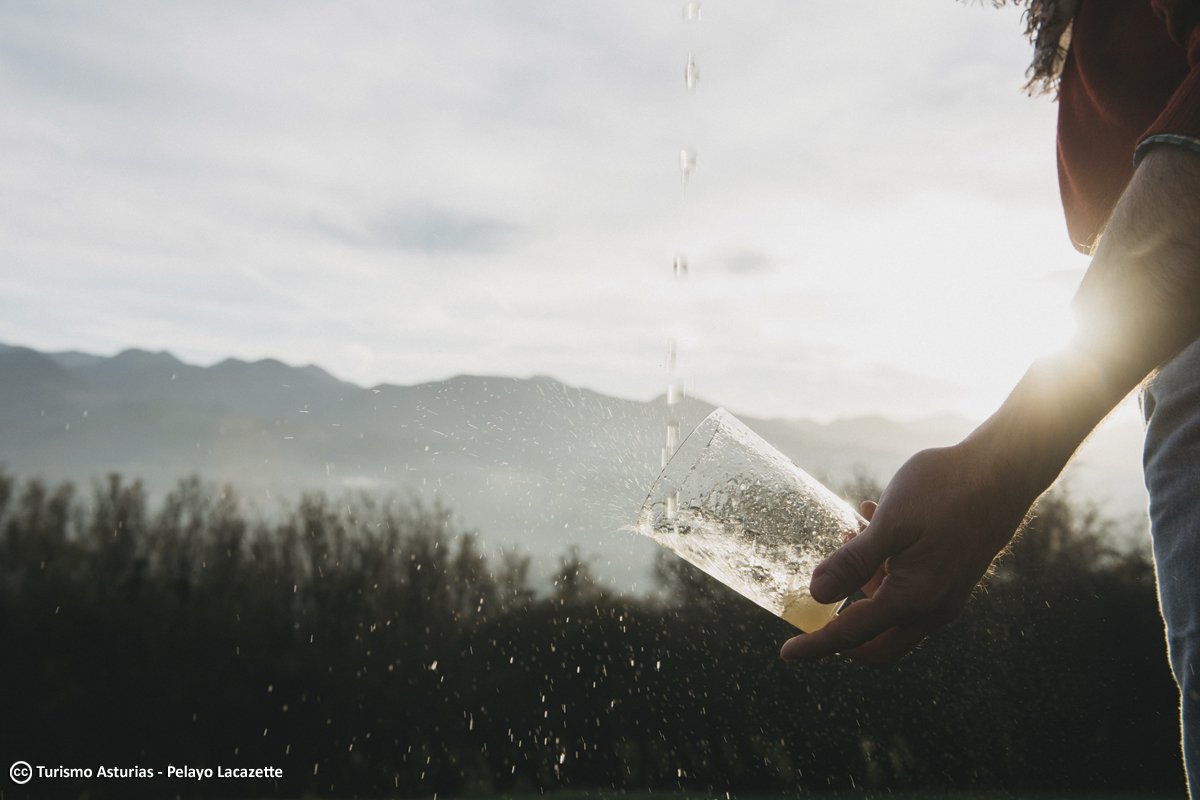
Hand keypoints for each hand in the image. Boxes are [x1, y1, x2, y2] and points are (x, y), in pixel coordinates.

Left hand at [779, 442, 1033, 664]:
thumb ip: (853, 561)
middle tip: (813, 608)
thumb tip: (816, 595)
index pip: (853, 635)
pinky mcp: (952, 576)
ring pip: (892, 610)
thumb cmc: (946, 490)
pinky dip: (885, 567)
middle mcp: (934, 608)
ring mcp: (947, 595)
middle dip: (842, 630)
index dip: (817, 646)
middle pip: (878, 643)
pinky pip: (910, 587)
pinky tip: (871, 522)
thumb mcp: (890, 523)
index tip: (787, 654)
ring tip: (850, 531)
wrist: (1005, 469)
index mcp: (915, 599)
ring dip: (864, 582)